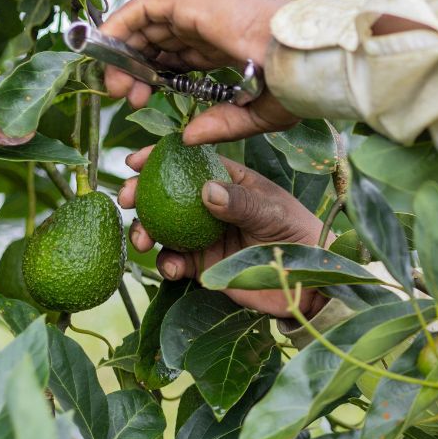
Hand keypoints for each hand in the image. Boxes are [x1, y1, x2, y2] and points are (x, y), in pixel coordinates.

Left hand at [100, 0, 300, 144]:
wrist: (303, 60)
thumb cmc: (293, 85)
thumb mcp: (254, 114)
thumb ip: (221, 124)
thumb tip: (187, 138)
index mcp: (225, 46)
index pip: (177, 54)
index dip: (154, 76)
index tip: (141, 100)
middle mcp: (208, 24)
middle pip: (156, 40)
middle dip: (133, 67)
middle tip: (123, 96)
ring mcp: (198, 10)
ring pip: (144, 23)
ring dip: (123, 49)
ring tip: (115, 82)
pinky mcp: (190, 2)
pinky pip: (142, 7)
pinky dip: (120, 24)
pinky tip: (110, 50)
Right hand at [119, 145, 331, 317]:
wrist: (311, 280)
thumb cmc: (299, 235)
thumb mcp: (272, 213)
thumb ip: (241, 203)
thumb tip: (205, 190)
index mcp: (229, 181)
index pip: (189, 161)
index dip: (158, 158)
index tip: (134, 160)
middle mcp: (212, 205)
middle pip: (166, 194)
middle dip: (141, 194)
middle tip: (126, 200)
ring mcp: (205, 235)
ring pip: (164, 228)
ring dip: (146, 231)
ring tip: (142, 239)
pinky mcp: (204, 265)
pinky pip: (176, 261)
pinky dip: (167, 264)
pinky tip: (171, 268)